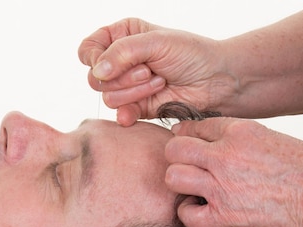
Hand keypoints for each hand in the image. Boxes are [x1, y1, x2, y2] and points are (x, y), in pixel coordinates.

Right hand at [78, 18, 228, 125]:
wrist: (214, 81)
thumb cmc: (191, 54)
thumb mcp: (156, 42)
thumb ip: (122, 52)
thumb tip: (98, 71)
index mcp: (121, 37)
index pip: (88, 49)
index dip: (95, 58)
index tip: (114, 60)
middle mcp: (120, 62)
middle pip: (95, 77)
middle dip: (123, 76)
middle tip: (149, 71)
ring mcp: (127, 86)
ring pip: (108, 96)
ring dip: (135, 91)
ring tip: (160, 82)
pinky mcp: (136, 107)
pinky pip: (119, 113)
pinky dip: (130, 111)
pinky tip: (146, 105)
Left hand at [165, 117, 302, 226]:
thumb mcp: (273, 138)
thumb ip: (240, 139)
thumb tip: (216, 141)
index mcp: (240, 132)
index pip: (195, 126)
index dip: (188, 135)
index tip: (186, 142)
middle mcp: (226, 156)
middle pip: (174, 149)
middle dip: (177, 157)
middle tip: (187, 166)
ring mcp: (222, 188)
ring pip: (173, 177)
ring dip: (180, 182)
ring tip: (193, 187)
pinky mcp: (224, 218)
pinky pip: (186, 214)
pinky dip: (189, 213)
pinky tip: (201, 210)